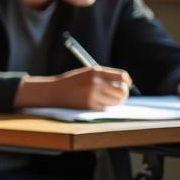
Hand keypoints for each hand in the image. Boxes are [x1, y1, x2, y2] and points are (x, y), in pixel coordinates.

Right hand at [15, 66, 132, 109]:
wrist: (53, 91)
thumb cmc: (71, 83)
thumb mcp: (87, 74)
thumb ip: (104, 77)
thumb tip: (125, 86)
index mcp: (96, 72)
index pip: (122, 77)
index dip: (127, 82)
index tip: (126, 85)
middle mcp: (96, 82)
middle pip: (122, 91)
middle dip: (123, 94)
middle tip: (119, 95)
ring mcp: (93, 95)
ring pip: (116, 102)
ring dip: (114, 101)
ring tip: (104, 99)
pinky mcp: (89, 105)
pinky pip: (105, 107)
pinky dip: (103, 106)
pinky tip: (93, 102)